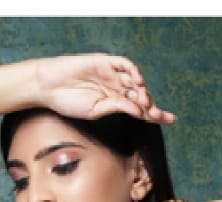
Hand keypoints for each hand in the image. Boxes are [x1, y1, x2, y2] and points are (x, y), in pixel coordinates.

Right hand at [33, 53, 175, 124]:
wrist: (50, 86)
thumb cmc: (68, 102)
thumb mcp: (95, 112)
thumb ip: (116, 109)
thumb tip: (138, 111)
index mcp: (114, 102)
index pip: (139, 108)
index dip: (156, 113)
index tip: (171, 120)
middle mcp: (115, 87)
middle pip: (141, 95)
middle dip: (152, 105)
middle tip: (158, 114)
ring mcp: (111, 74)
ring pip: (134, 81)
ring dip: (143, 91)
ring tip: (145, 101)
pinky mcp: (105, 62)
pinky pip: (124, 65)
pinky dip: (133, 73)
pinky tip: (137, 83)